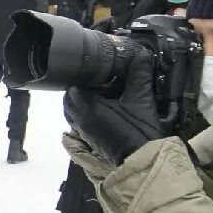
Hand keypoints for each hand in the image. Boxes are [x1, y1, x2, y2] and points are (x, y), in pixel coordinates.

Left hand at [61, 49, 171, 165]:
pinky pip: (77, 120)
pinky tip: (101, 108)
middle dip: (81, 87)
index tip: (98, 70)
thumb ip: (139, 74)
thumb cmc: (138, 128)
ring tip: (99, 93)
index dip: (84, 75)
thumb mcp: (141, 98)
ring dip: (80, 100)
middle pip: (70, 97)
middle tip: (98, 80)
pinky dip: (83, 112)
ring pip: (71, 110)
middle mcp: (79, 117)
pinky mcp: (88, 138)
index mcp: (86, 105)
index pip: (74, 84)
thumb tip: (142, 54)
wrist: (142, 158)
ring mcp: (82, 129)